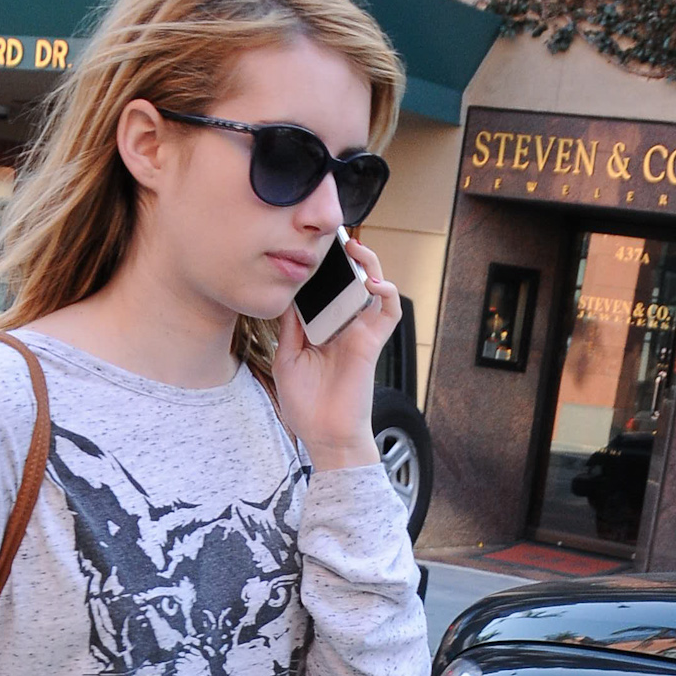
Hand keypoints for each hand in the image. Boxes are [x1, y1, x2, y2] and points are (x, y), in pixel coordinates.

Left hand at [271, 236, 398, 472]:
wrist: (325, 436)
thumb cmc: (306, 406)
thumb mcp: (287, 359)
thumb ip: (290, 327)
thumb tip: (288, 295)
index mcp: (322, 330)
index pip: (325, 290)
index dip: (321, 269)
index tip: (309, 248)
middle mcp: (343, 327)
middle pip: (350, 282)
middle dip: (346, 258)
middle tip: (334, 240)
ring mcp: (360, 332)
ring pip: (374, 288)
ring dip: (369, 264)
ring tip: (355, 249)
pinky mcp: (373, 342)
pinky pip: (389, 311)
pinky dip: (388, 292)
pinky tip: (373, 283)